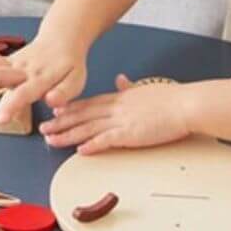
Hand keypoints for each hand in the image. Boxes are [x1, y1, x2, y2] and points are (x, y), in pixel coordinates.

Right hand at [0, 31, 87, 118]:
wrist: (63, 39)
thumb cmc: (69, 64)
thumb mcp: (76, 80)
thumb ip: (64, 93)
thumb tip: (51, 101)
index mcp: (40, 78)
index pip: (22, 92)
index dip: (10, 105)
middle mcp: (23, 68)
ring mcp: (12, 61)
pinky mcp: (6, 58)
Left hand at [39, 73, 192, 153]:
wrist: (186, 103)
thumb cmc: (172, 99)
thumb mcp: (146, 88)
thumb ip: (130, 87)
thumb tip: (121, 80)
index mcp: (121, 98)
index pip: (90, 103)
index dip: (70, 109)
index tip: (55, 112)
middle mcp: (117, 108)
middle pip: (83, 115)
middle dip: (61, 122)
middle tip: (43, 128)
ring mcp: (123, 120)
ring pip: (88, 128)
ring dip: (68, 135)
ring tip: (52, 141)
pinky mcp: (131, 134)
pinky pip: (107, 140)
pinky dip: (92, 145)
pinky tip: (80, 151)